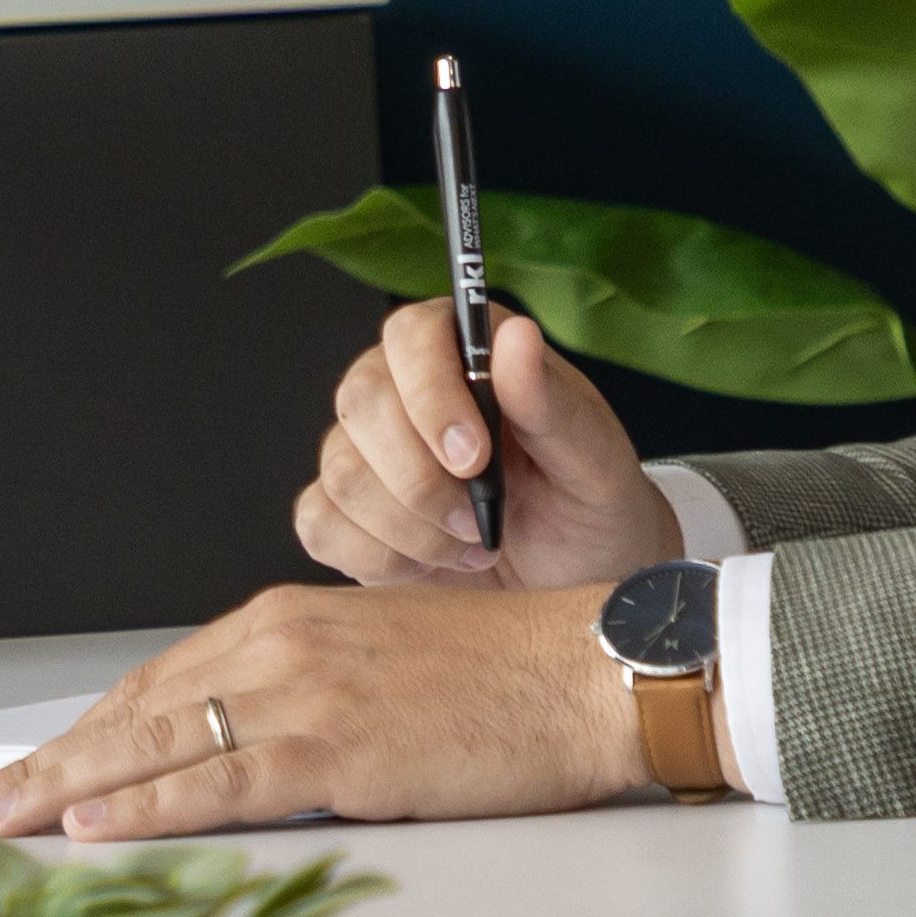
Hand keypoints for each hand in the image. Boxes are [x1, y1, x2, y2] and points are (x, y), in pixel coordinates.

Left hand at [0, 579, 632, 836]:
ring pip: (150, 745)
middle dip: (42, 762)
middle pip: (130, 711)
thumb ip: (300, 694)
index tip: (27, 767)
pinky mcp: (331, 748)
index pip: (153, 682)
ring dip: (60, 788)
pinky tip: (87, 828)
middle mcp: (275, 643)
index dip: (82, 732)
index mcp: (283, 620)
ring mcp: (299, 693)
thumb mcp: (376, 667)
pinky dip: (141, 806)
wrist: (582, 671)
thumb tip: (241, 748)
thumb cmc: (501, 678)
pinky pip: (213, 782)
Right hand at [295, 300, 679, 590]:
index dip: (430, 393)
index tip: (474, 456)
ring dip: (411, 527)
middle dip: (421, 478)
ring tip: (472, 545)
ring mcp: (365, 450)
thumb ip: (551, 402)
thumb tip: (516, 338)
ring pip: (342, 472)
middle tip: (479, 520)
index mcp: (464, 350)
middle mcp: (402, 389)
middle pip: (361, 402)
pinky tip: (432, 564)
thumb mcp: (594, 458)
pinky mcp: (345, 512)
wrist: (578, 581)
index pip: (410, 335)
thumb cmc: (590, 506)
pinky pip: (321, 523)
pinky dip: (379, 556)